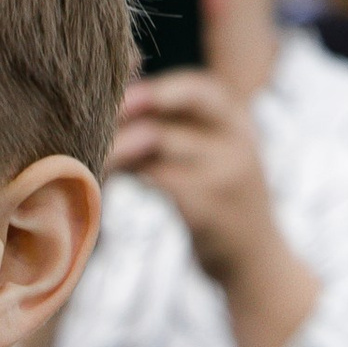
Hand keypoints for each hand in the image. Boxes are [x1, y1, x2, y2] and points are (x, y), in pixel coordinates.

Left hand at [110, 72, 278, 277]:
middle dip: (138, 102)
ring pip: (162, 141)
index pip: (199, 86)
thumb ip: (178, 132)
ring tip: (93, 147)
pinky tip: (107, 176)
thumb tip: (116, 108)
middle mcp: (239, 140)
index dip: (158, 85)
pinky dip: (130, 173)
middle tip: (100, 113)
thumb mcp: (212, 159)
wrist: (254, 260)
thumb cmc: (219, 203)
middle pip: (185, 103)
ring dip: (120, 143)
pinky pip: (160, 179)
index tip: (119, 92)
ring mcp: (228, 173)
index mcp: (240, 122)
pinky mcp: (210, 208)